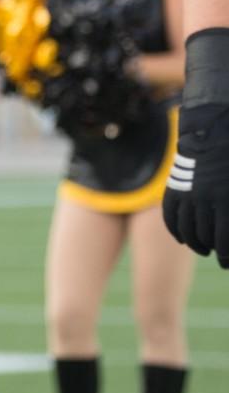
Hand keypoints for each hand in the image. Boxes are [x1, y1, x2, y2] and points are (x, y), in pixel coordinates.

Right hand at [163, 105, 228, 268]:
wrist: (217, 130)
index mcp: (226, 200)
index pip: (224, 241)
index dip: (226, 256)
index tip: (226, 262)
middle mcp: (204, 199)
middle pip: (205, 236)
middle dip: (212, 249)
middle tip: (217, 254)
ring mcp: (187, 192)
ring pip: (186, 228)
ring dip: (194, 242)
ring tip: (201, 248)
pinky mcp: (174, 186)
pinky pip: (169, 214)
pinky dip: (174, 228)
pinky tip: (182, 237)